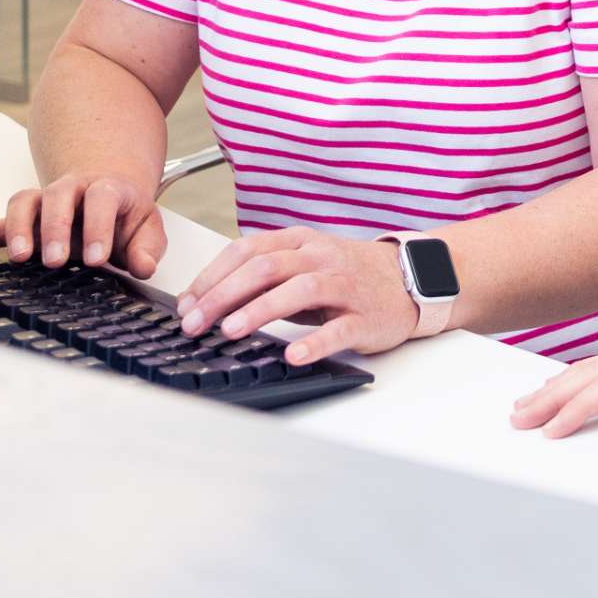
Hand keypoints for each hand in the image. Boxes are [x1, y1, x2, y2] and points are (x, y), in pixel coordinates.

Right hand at [0, 166, 166, 278]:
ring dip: (19, 228)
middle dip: (55, 228)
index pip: (102, 199)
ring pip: (25, 202)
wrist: (106, 195)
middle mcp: (72, 190)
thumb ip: (148, 247)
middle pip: (58, 197)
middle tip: (55, 259)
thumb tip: (144, 267)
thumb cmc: (125, 216)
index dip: (99, 227)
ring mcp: (44, 202)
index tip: (98, 259)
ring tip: (19, 257)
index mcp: (106, 189)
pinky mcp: (24, 219)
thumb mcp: (147, 228)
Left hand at [174, 228, 419, 365]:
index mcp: (300, 242)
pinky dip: (314, 342)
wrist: (410, 280)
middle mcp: (320, 258)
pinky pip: (338, 328)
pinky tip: (293, 355)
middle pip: (265, 268)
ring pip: (298, 290)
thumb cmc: (348, 275)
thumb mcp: (305, 265)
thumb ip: (265, 277)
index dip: (212, 276)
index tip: (187, 303)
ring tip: (231, 331)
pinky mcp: (365, 316)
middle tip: (196, 323)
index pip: (247, 251)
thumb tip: (210, 300)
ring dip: (260, 310)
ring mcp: (344, 285)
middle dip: (223, 295)